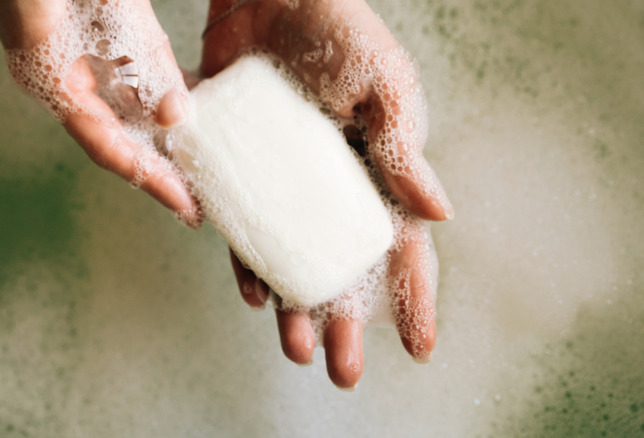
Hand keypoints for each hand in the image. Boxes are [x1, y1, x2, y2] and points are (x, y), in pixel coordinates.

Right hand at [0, 0, 200, 225]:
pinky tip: (185, 111)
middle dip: (158, 170)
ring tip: (195, 169)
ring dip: (161, 138)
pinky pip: (135, 71)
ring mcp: (81, 52)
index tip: (185, 208)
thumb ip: (134, 60)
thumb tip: (174, 113)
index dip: (147, 179)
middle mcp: (65, 73)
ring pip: (129, 108)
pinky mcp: (102, 29)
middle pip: (119, 136)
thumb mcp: (93, 16)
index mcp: (50, 75)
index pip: (107, 145)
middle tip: (196, 204)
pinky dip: (161, 94)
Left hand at [202, 0, 451, 387]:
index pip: (403, 248)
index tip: (419, 349)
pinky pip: (245, 229)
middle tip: (341, 371)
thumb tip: (438, 214)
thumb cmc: (336, 30)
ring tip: (296, 348)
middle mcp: (331, 189)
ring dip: (293, 308)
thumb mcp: (382, 83)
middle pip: (342, 270)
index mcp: (378, 173)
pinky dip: (247, 263)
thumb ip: (403, 146)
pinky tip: (251, 292)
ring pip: (292, 261)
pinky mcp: (242, 170)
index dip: (414, 299)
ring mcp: (285, 185)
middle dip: (346, 322)